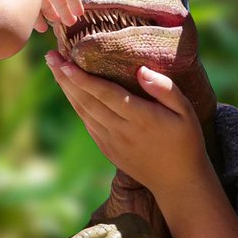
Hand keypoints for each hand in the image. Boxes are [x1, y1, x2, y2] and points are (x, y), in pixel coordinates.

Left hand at [46, 51, 214, 198]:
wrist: (178, 182)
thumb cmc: (186, 141)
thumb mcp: (186, 112)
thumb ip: (165, 89)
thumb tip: (141, 70)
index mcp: (141, 118)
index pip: (106, 94)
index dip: (83, 79)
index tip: (66, 63)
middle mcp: (122, 130)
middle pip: (87, 101)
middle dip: (66, 78)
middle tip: (51, 56)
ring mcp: (112, 142)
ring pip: (83, 112)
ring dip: (67, 90)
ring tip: (55, 69)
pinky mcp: (108, 150)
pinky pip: (88, 124)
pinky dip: (76, 106)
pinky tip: (70, 92)